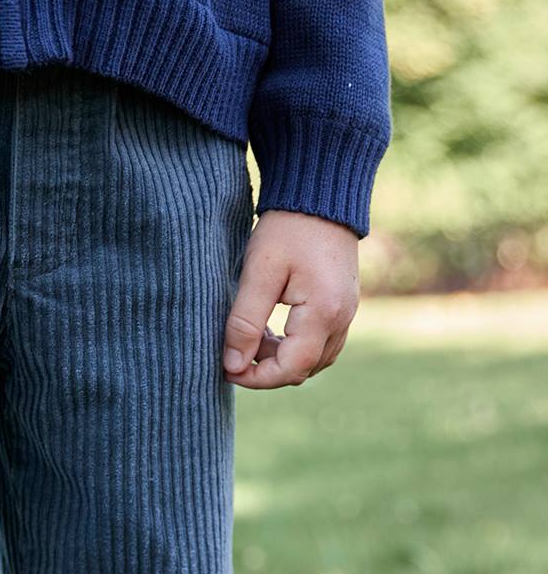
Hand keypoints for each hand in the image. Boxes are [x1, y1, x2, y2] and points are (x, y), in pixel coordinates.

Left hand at [222, 211, 359, 389]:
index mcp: (324, 312)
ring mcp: (347, 314)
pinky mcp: (343, 307)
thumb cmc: (288, 228)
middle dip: (266, 369)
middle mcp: (342, 319)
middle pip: (303, 370)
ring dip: (280, 358)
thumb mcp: (259, 273)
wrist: (321, 195)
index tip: (227, 369)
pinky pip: (321, 344)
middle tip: (235, 350)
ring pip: (313, 361)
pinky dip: (294, 346)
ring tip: (251, 336)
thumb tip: (232, 366)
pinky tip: (270, 329)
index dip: (257, 378)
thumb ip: (244, 323)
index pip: (291, 368)